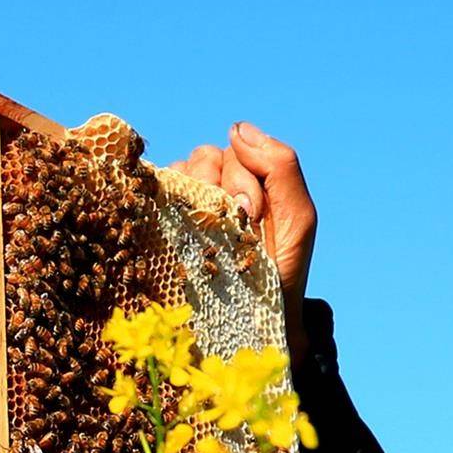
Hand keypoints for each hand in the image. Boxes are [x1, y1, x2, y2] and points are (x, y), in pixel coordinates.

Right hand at [168, 122, 318, 296]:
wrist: (253, 324)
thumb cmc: (279, 276)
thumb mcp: (296, 220)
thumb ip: (282, 168)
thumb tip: (238, 128)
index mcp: (253, 182)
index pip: (237, 150)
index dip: (242, 177)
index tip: (250, 214)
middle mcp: (220, 188)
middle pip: (207, 156)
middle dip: (221, 186)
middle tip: (234, 225)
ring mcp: (190, 206)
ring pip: (181, 170)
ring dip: (193, 194)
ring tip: (206, 231)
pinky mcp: (163, 223)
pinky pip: (155, 190)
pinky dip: (164, 199)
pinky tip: (177, 227)